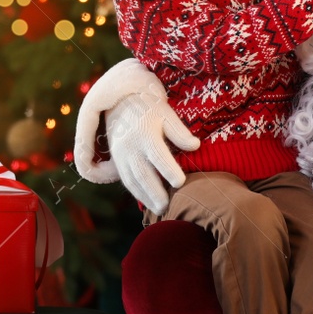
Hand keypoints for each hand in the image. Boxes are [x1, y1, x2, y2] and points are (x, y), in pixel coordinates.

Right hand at [105, 89, 199, 214]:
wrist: (120, 103)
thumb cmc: (150, 109)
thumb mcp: (166, 114)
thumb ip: (179, 132)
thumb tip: (195, 146)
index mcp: (145, 132)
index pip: (157, 154)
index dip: (168, 169)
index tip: (180, 182)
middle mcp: (131, 146)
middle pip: (142, 173)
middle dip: (155, 192)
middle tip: (168, 207)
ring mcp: (122, 155)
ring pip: (132, 180)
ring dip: (145, 197)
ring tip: (160, 210)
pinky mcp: (117, 161)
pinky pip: (126, 180)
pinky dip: (137, 193)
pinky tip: (148, 202)